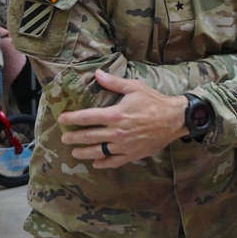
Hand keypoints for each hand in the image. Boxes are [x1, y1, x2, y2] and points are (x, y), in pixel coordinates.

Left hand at [59, 71, 187, 167]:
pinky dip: (103, 163)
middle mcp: (116, 132)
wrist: (174, 119)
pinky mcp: (132, 155)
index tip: (62, 119)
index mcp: (115, 115)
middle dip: (73, 137)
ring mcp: (123, 146)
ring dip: (84, 152)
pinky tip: (96, 163)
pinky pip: (114, 162)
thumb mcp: (134, 87)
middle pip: (88, 137)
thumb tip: (97, 74)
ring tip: (75, 152)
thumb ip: (113, 82)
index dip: (72, 118)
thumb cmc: (154, 101)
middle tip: (64, 138)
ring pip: (98, 152)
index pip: (87, 117)